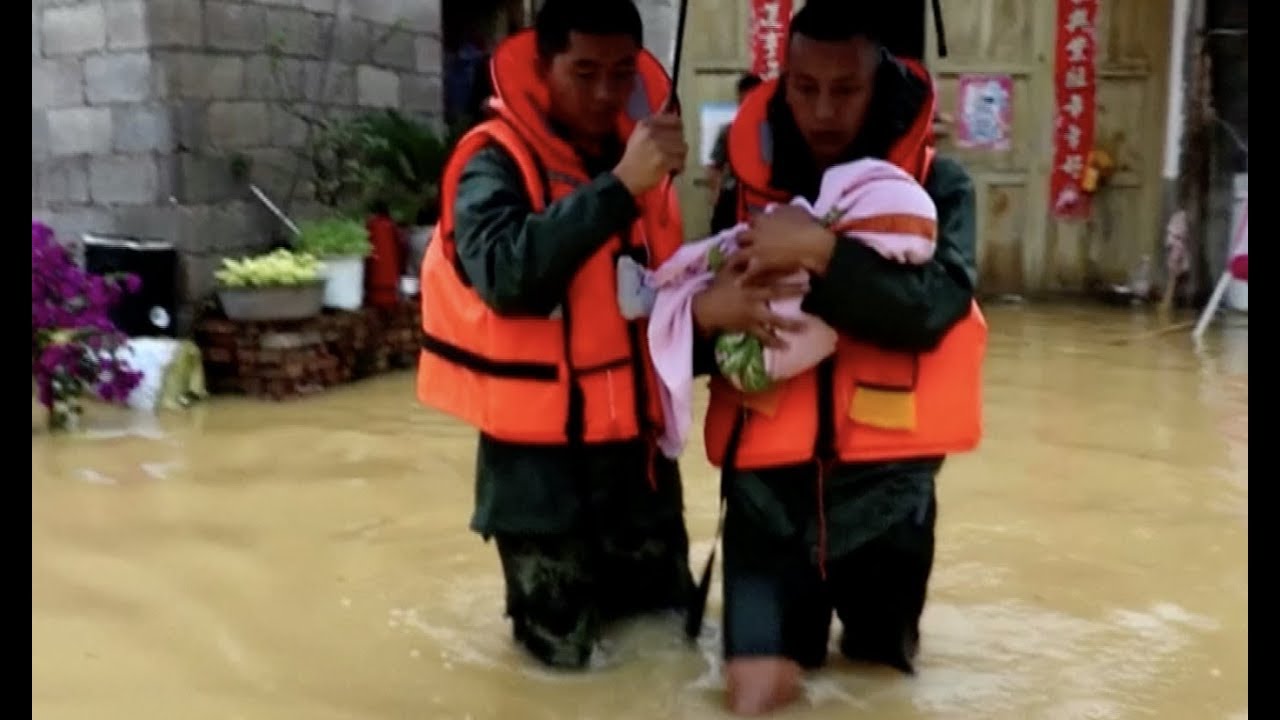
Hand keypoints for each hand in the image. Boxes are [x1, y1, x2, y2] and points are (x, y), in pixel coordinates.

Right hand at [613, 113, 687, 195]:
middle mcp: (652, 132)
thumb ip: (655, 122)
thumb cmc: (634, 156)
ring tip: (672, 161)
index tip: (674, 138)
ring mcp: (658, 146)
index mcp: (646, 123)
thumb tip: (670, 104)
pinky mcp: (663, 160)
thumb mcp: (639, 134)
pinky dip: (679, 167)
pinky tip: (672, 169)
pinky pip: (681, 160)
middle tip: (672, 153)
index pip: (674, 120)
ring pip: (683, 147)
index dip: (677, 130)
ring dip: (680, 156)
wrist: (626, 178)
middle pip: (680, 134)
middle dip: (678, 145)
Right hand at [692, 253, 807, 348]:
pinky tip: (786, 347)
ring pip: (773, 319)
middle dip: (793, 290)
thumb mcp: (727, 270)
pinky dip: (774, 342)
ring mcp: (751, 313)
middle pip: (776, 293)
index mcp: (749, 281)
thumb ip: (742, 261)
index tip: (801, 264)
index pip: (769, 272)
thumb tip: (752, 247)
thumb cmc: (718, 288)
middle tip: (810, 289)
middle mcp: (752, 296)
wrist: (704, 308)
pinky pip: (762, 336)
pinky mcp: (748, 326)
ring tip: (806, 327)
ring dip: (790, 324)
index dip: (785, 268)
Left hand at [737, 204, 836, 279]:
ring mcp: (757, 249)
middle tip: (744, 247)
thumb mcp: (798, 210)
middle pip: (741, 236)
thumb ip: (785, 209)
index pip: (753, 219)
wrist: (812, 244)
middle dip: (741, 241)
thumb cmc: (809, 226)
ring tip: (734, 266)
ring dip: (735, 260)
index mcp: (766, 218)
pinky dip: (743, 279)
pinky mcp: (760, 265)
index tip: (756, 229)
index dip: (754, 225)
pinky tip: (739, 283)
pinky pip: (747, 274)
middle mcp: (757, 232)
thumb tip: (777, 209)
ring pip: (737, 255)